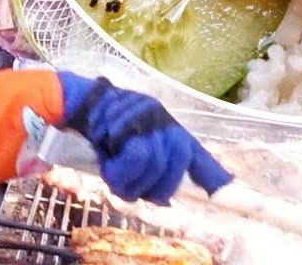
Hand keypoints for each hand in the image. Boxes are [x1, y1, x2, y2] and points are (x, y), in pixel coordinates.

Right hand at [57, 73, 231, 203]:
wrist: (78, 104)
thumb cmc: (103, 128)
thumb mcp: (131, 146)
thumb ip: (151, 166)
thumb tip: (164, 198)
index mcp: (167, 127)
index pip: (195, 152)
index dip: (211, 174)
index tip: (223, 192)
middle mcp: (162, 120)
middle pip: (177, 160)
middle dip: (161, 186)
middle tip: (140, 193)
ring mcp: (148, 118)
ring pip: (155, 163)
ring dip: (134, 183)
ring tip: (117, 183)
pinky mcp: (131, 121)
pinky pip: (136, 158)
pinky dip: (122, 175)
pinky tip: (108, 172)